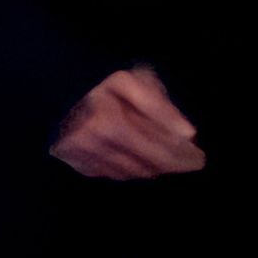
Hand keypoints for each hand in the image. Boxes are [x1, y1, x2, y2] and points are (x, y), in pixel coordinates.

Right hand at [51, 65, 205, 180]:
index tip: (199, 158)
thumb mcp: (132, 81)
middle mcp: (96, 145)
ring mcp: (85, 158)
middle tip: (192, 162)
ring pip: (134, 174)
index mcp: (110, 123)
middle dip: (173, 165)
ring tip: (166, 158)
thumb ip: (159, 105)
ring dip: (153, 168)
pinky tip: (139, 158)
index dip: (183, 156)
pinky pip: (116, 175)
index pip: (159, 151)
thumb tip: (188, 134)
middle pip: (148, 166)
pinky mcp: (79, 165)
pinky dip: (131, 169)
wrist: (58, 89)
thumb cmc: (101, 83)